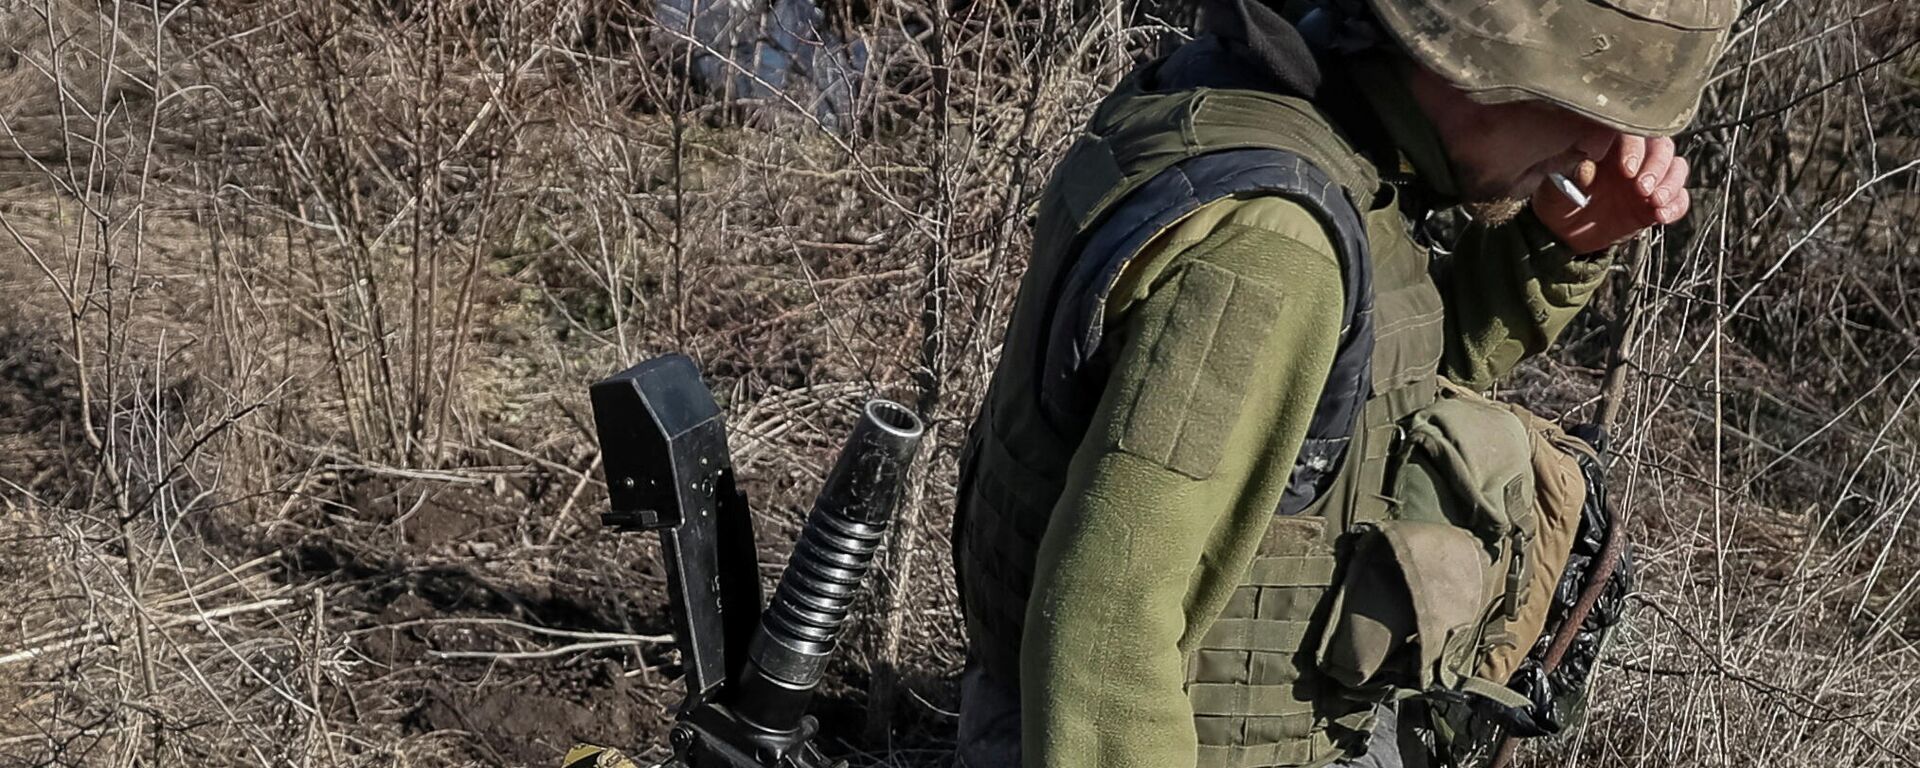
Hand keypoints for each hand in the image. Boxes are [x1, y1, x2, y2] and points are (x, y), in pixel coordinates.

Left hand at [1531, 134, 1691, 254]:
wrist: (1563, 232)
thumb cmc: (1558, 199)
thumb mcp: (1557, 185)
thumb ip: (1571, 173)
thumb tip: (1585, 163)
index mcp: (1610, 146)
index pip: (1633, 133)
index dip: (1635, 148)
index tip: (1627, 170)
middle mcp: (1634, 158)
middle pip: (1662, 147)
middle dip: (1657, 167)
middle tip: (1641, 189)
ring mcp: (1648, 180)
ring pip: (1676, 168)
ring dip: (1671, 184)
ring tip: (1654, 202)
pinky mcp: (1655, 203)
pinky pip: (1679, 199)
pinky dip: (1676, 206)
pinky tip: (1660, 216)